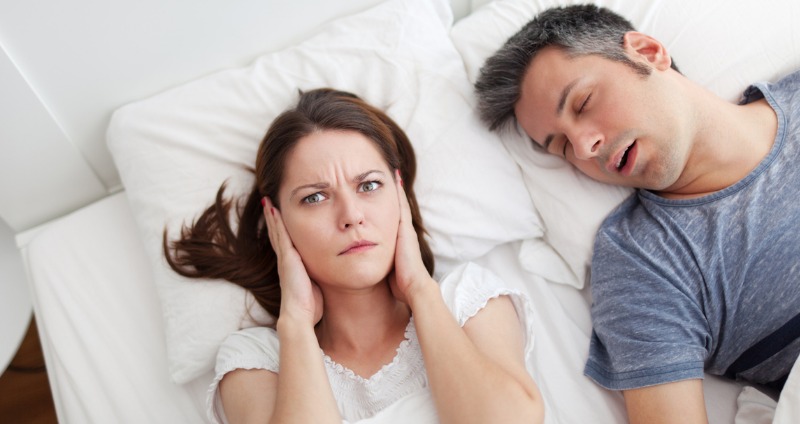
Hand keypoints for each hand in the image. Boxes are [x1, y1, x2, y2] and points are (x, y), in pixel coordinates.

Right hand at [263, 197, 322, 325]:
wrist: (299, 315)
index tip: (278, 217)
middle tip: (268, 202)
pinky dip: (276, 222)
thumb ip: (317, 279)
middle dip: (273, 219)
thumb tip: (329, 276)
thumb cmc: (310, 305)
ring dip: (272, 216)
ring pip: (277, 231)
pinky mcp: (287, 257)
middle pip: (278, 234)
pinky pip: (280, 235)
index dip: (281, 230)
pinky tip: (273, 209)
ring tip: (267, 201)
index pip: (286, 243)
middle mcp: (286, 260)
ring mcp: (285, 258)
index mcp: (292, 266)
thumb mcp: (316, 287)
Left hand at [389, 170, 434, 305]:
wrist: (413, 287)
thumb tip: (365, 264)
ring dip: (396, 187)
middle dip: (392, 192)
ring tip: (392, 169)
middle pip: (396, 207)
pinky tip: (394, 177)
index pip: (391, 219)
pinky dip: (398, 190)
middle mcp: (403, 233)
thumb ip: (382, 264)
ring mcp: (405, 229)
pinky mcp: (405, 227)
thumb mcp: (387, 270)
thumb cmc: (399, 284)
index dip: (387, 205)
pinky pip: (401, 203)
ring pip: (399, 202)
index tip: (381, 191)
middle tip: (387, 172)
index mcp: (398, 242)